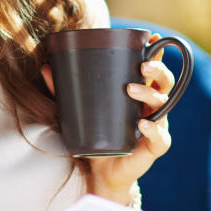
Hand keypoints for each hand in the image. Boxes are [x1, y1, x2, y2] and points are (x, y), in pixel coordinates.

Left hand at [41, 34, 174, 204]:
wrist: (103, 172)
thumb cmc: (98, 136)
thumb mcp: (83, 111)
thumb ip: (66, 91)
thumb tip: (45, 68)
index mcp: (140, 93)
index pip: (152, 69)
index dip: (156, 52)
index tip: (153, 37)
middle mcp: (152, 107)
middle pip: (164, 83)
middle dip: (157, 71)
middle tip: (141, 66)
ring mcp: (156, 126)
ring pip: (163, 106)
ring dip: (150, 95)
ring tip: (132, 90)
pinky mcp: (153, 148)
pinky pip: (160, 137)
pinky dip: (153, 130)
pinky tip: (142, 124)